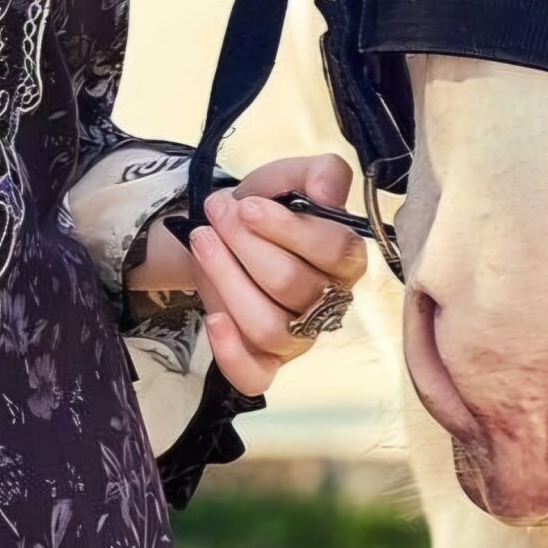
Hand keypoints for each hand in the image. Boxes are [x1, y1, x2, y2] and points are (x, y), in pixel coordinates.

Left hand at [186, 151, 367, 396]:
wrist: (223, 231)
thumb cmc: (265, 207)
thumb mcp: (288, 178)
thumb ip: (320, 172)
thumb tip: (329, 191)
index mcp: (345, 260)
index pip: (334, 251)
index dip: (288, 229)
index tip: (245, 205)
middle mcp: (328, 304)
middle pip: (294, 286)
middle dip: (246, 245)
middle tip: (216, 214)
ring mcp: (298, 338)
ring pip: (271, 327)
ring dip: (229, 281)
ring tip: (202, 242)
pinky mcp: (264, 362)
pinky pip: (255, 376)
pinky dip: (232, 353)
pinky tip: (213, 319)